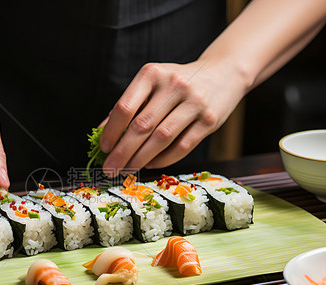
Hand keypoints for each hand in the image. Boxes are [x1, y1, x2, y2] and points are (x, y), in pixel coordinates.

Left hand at [99, 60, 244, 175]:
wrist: (223, 73)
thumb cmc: (178, 83)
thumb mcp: (153, 84)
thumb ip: (130, 105)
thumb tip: (102, 132)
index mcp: (153, 73)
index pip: (125, 107)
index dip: (111, 131)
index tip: (103, 148)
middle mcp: (174, 85)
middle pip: (141, 126)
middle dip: (122, 152)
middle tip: (110, 168)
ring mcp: (194, 102)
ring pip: (161, 138)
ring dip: (141, 159)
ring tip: (128, 170)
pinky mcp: (210, 119)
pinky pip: (182, 146)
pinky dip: (163, 159)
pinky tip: (151, 164)